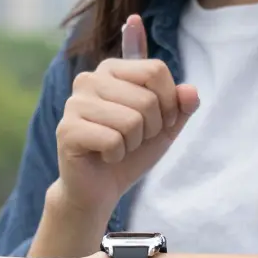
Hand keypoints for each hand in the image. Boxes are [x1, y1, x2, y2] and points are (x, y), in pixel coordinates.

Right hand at [56, 15, 198, 213]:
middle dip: (151, 128)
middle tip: (133, 139)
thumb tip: (190, 91)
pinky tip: (104, 156)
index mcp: (112, 69)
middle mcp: (89, 79)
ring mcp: (74, 104)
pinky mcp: (67, 130)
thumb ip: (181, 106)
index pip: (155, 70)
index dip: (169, 102)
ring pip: (131, 121)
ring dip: (133, 143)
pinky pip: (112, 140)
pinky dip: (116, 156)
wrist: (100, 188)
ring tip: (118, 147)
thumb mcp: (165, 127)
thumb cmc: (131, 152)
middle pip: (147, 99)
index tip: (159, 122)